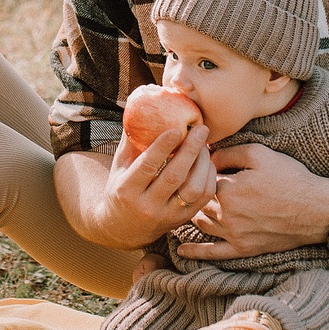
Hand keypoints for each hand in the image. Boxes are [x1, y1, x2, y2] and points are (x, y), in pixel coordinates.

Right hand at [101, 123, 217, 243]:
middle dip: (191, 151)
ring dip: (203, 164)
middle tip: (201, 129)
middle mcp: (147, 206)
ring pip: (193, 189)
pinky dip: (209, 177)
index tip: (177, 128)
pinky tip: (207, 162)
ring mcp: (166, 216)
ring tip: (205, 145)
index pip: (147, 167)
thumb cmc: (122, 187)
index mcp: (126, 190)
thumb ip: (131, 137)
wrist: (122, 228)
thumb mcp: (120, 165)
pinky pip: (202, 198)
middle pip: (174, 177)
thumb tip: (140, 101)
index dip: (162, 147)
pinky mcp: (182, 220)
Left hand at [181, 143, 328, 259]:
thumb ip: (229, 153)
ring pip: (202, 223)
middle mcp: (226, 215)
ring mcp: (233, 235)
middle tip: (193, 182)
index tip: (203, 163)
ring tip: (189, 205)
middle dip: (196, 191)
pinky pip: (213, 253)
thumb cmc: (290, 178)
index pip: (202, 178)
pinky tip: (181, 250)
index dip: (202, 169)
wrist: (316, 210)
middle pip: (199, 202)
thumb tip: (207, 155)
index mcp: (227, 190)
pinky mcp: (243, 250)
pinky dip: (195, 252)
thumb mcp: (259, 154)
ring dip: (194, 213)